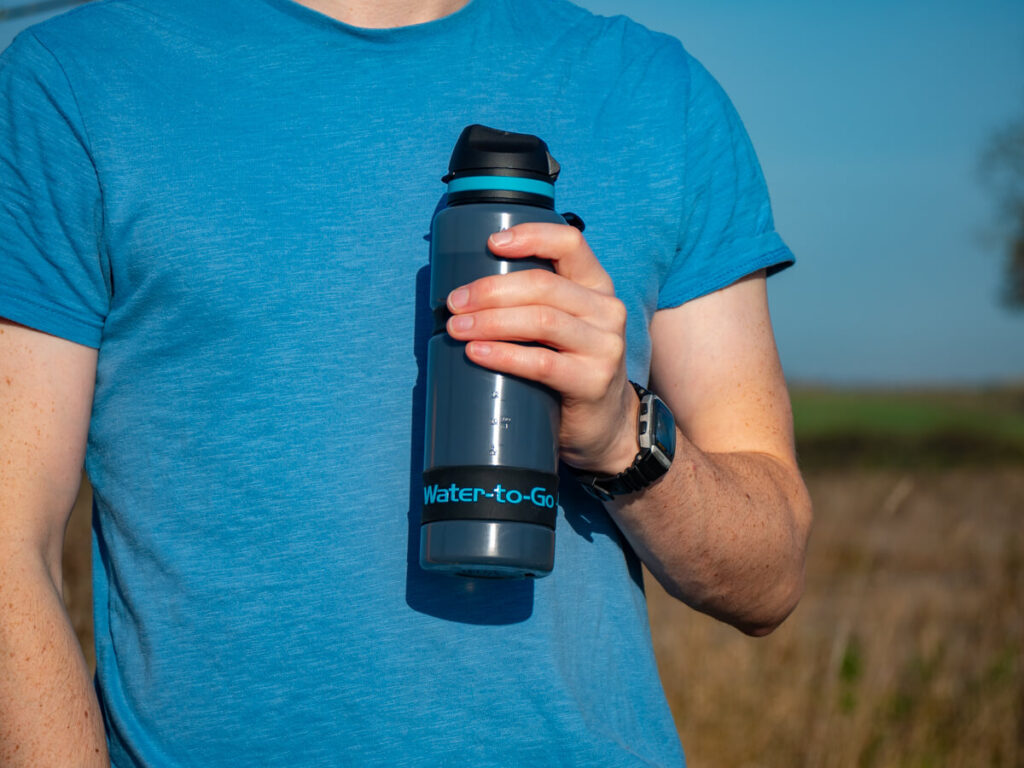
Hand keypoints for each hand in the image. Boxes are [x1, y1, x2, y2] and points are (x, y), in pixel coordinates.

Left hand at [444, 222, 638, 473]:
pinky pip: (542, 363)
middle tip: (455, 303)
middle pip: (543, 285)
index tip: (491, 244)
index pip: (570, 243)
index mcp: (597, 286)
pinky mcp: (593, 381)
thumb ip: (534, 302)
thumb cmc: (569, 367)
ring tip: (458, 328)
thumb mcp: (564, 325)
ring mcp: (604, 347)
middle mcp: (607, 311)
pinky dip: (504, 356)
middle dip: (491, 290)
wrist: (604, 425)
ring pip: (541, 320)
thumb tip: (466, 292)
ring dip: (491, 321)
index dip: (530, 236)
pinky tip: (478, 353)